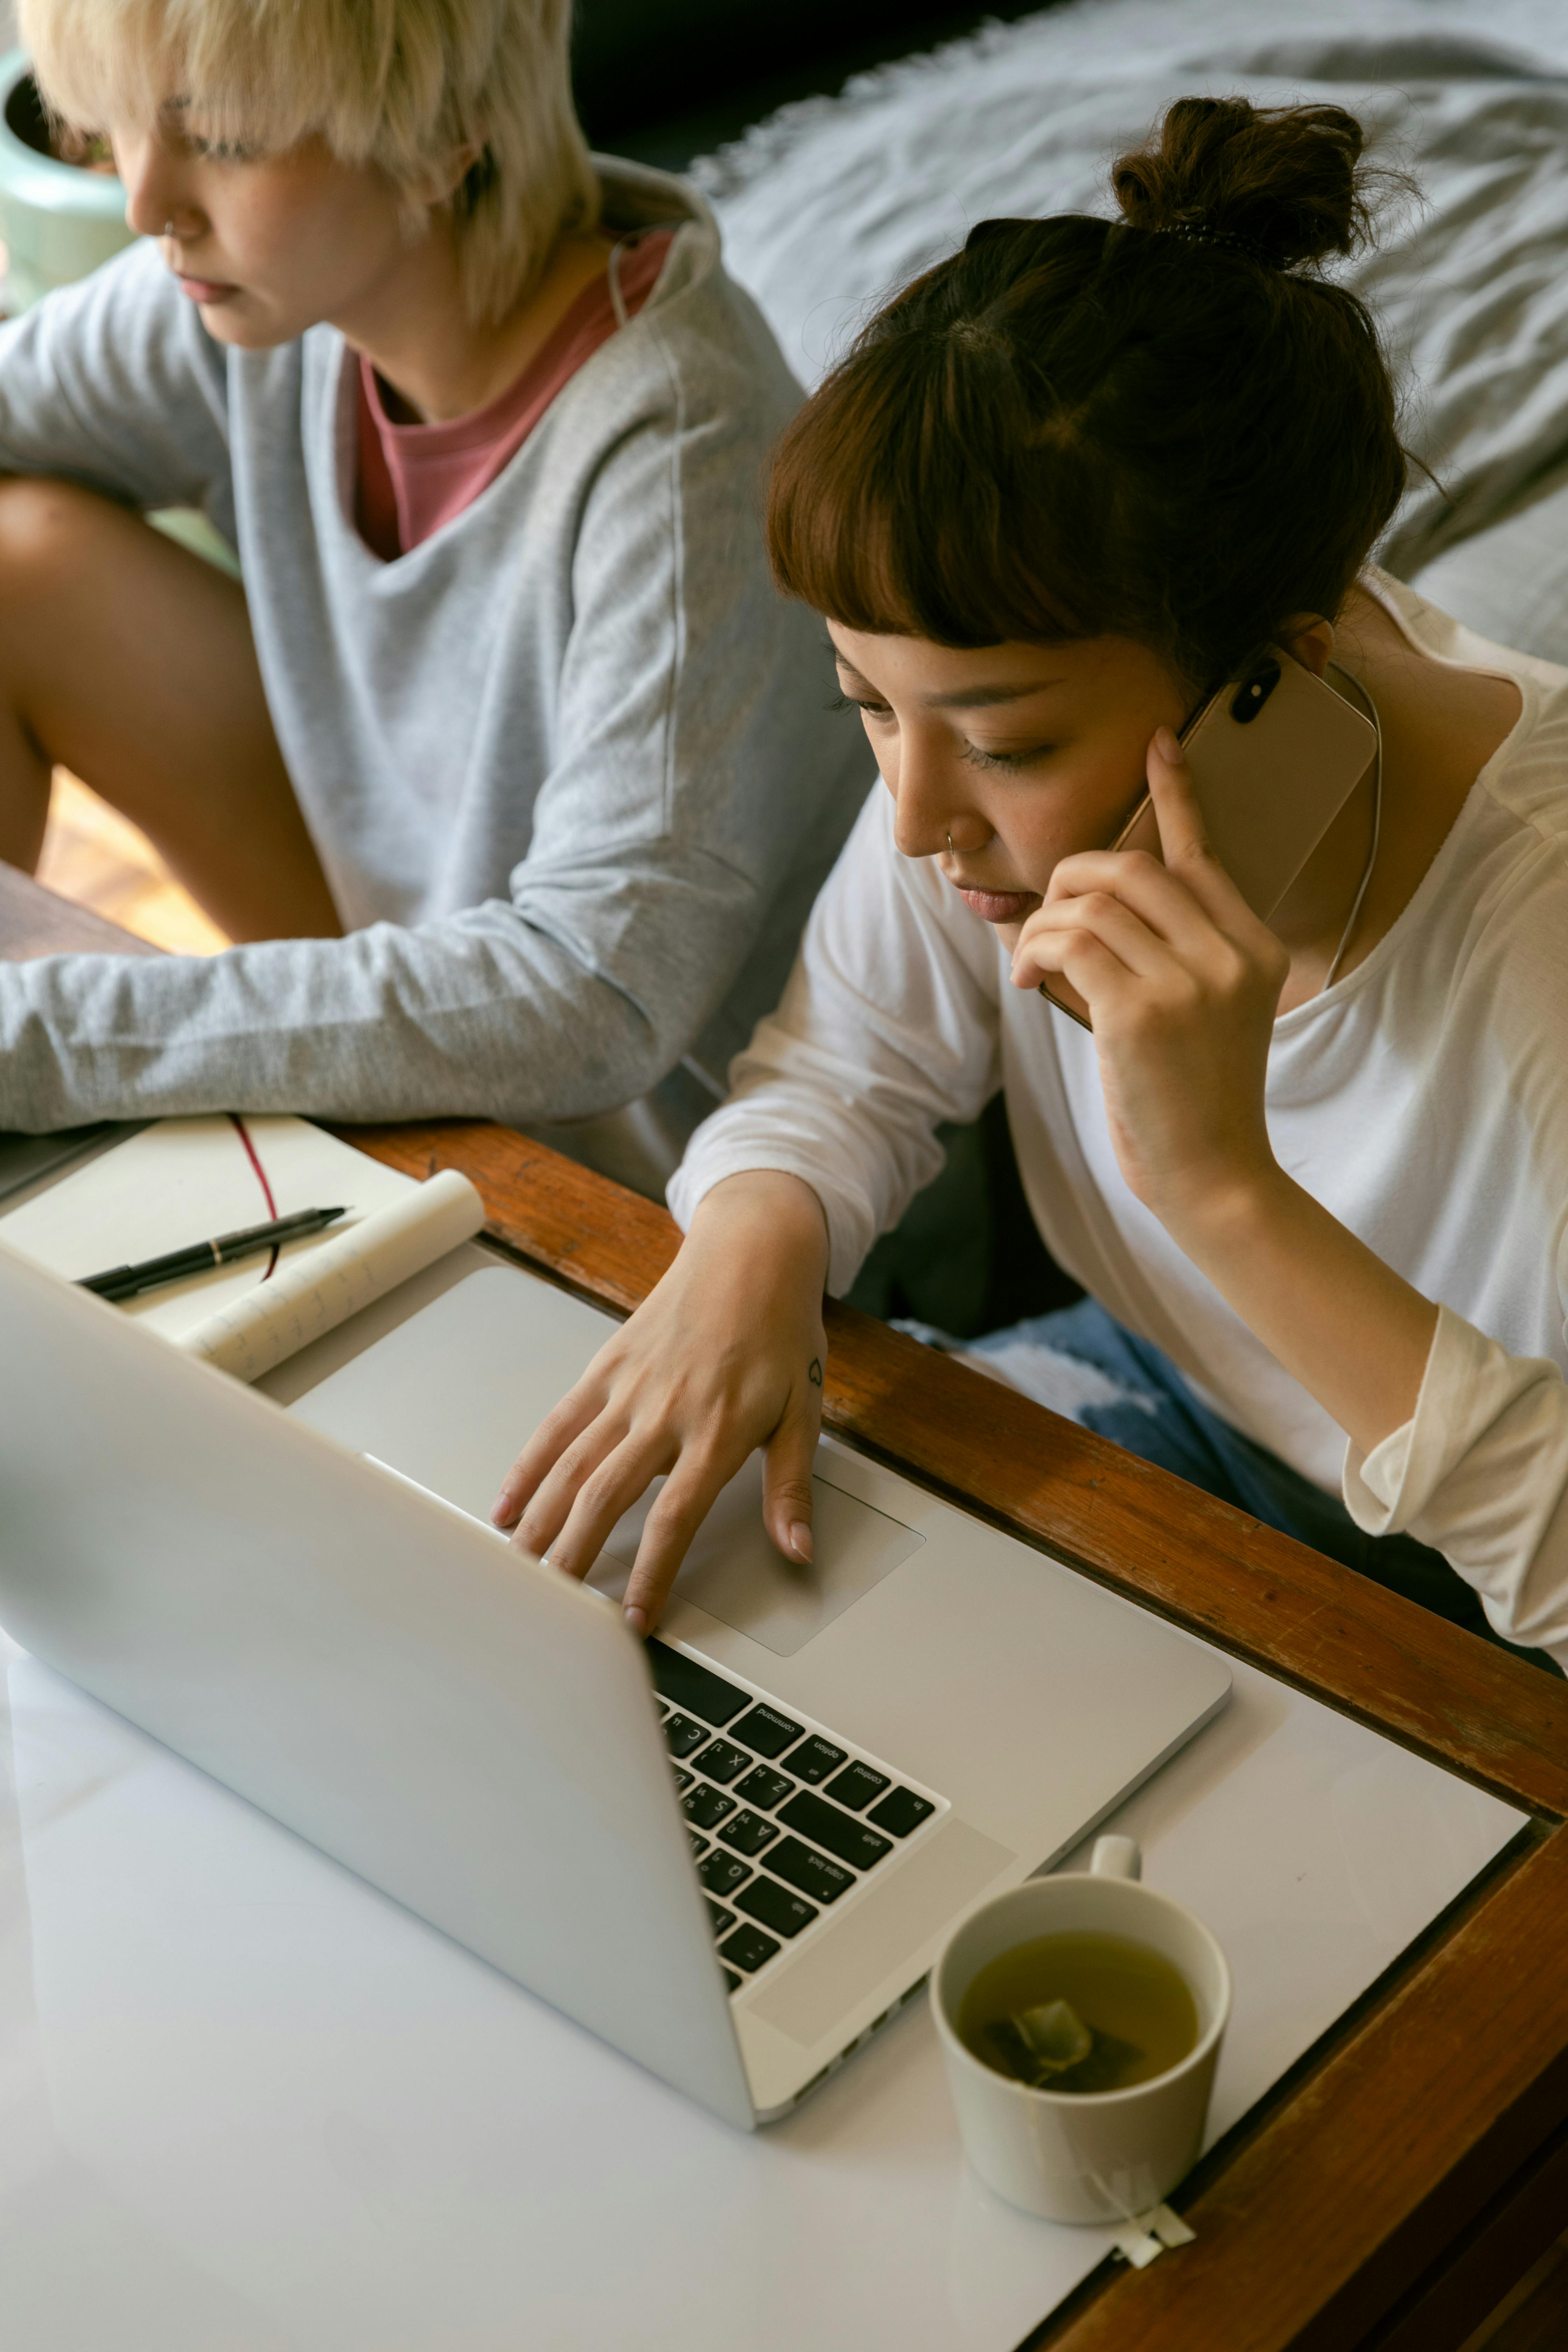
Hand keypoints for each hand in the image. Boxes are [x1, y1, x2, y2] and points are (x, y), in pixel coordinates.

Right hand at [491, 1172, 829, 1634]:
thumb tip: (799, 1550)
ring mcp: (629, 1388)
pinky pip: (559, 1424)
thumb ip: (792, 1488)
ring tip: (518, 1568)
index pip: (675, 1516)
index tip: (632, 1618)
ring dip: (541, 1519)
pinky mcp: (607, 1367)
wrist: (753, 1253)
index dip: (652, 1572)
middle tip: (552, 1606)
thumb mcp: (804, 1413)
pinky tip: (508, 1503)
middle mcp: (666, 1412)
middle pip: (607, 1495)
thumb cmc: (781, 1333)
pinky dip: (529, 1466)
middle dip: (574, 1555)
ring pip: (573, 1464)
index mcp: (719, 1430)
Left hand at [1008, 725, 1289, 1234]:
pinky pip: (1070, 943)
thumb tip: (1094, 903)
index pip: (1204, 854)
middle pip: (1133, 868)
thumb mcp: (1203, 1012)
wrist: (1214, 1175)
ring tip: (1035, 964)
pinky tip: (1030, 982)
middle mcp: (1230, 955)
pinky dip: (1036, 952)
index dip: (1175, 795)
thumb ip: (1170, 952)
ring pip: (1093, 902)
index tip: (1159, 745)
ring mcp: (1191, 982)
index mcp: (1254, 948)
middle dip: (1071, 878)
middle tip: (1046, 919)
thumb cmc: (1194, 1097)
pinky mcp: (1143, 1013)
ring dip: (1046, 924)